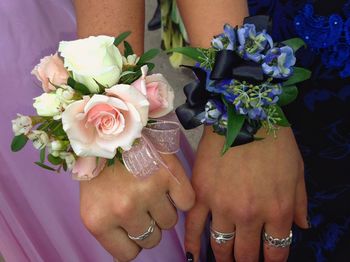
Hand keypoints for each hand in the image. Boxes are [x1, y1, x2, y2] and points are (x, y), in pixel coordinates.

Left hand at [80, 154, 194, 261]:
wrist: (110, 128)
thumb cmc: (99, 166)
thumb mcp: (93, 203)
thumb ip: (110, 230)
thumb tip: (128, 253)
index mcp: (99, 221)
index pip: (128, 255)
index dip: (133, 241)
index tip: (133, 227)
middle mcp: (124, 210)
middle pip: (152, 239)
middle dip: (149, 224)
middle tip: (141, 202)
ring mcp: (148, 191)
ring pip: (170, 222)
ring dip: (164, 209)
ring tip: (151, 187)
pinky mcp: (169, 173)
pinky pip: (187, 203)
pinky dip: (181, 195)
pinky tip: (167, 182)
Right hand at [185, 127, 307, 261]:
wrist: (244, 114)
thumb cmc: (275, 140)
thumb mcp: (298, 171)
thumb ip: (300, 203)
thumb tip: (301, 227)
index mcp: (277, 211)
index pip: (275, 250)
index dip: (272, 261)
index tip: (267, 261)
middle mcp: (249, 215)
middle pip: (247, 254)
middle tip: (244, 261)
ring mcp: (221, 206)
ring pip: (221, 245)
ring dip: (224, 258)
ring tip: (224, 261)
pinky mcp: (200, 194)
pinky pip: (193, 226)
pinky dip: (192, 244)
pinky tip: (192, 256)